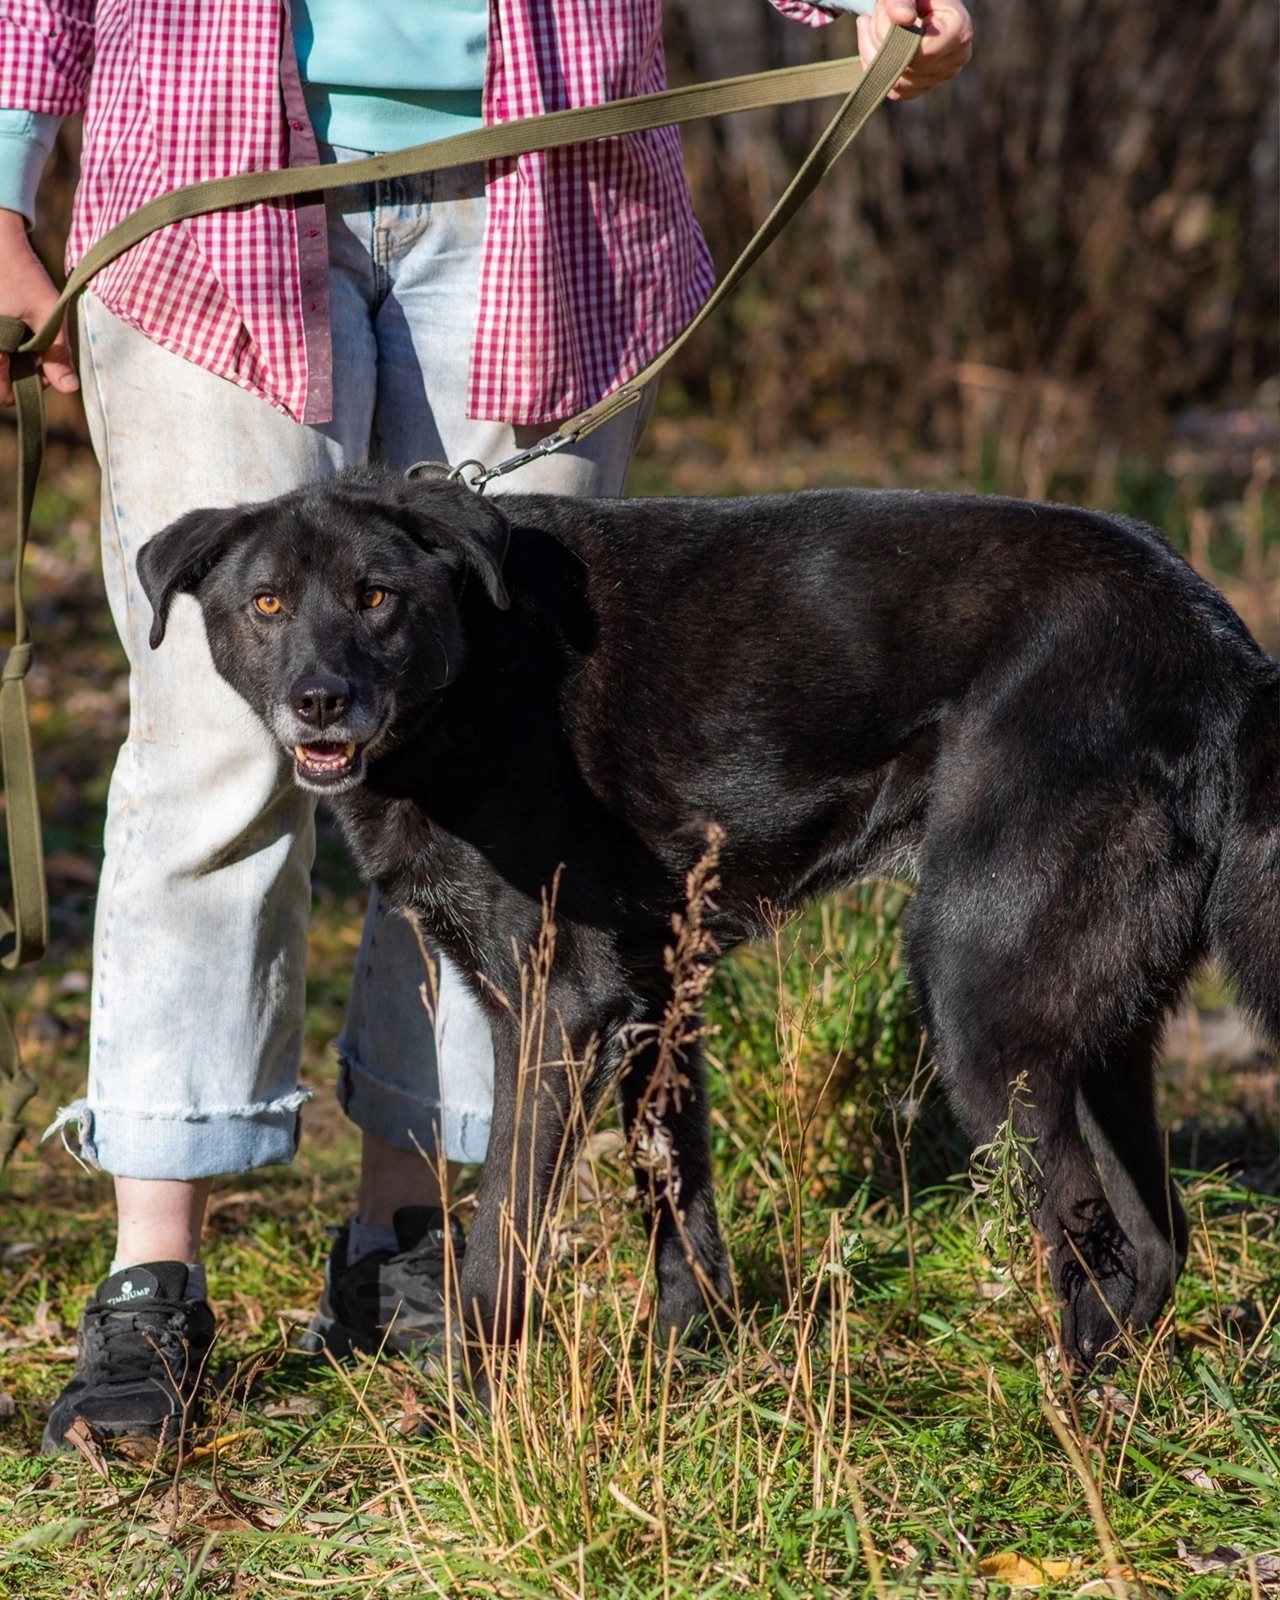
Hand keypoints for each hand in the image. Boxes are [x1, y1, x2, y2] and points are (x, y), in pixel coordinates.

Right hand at [0, 208, 77, 405]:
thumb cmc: (20, 273)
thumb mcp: (46, 313)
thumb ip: (57, 353)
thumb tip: (69, 389)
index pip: (4, 396)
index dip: (28, 388)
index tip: (44, 366)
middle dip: (19, 373)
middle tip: (36, 348)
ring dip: (11, 358)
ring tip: (24, 334)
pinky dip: (5, 344)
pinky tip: (13, 323)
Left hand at [858, 0, 972, 101]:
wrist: (921, 3)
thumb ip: (902, 0)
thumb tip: (903, 18)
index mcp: (959, 30)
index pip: (920, 51)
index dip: (894, 34)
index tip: (883, 10)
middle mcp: (956, 59)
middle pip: (907, 67)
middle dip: (880, 38)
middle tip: (874, 14)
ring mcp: (940, 77)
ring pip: (896, 81)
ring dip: (874, 53)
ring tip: (873, 25)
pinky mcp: (922, 88)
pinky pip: (893, 91)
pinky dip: (876, 69)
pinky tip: (873, 44)